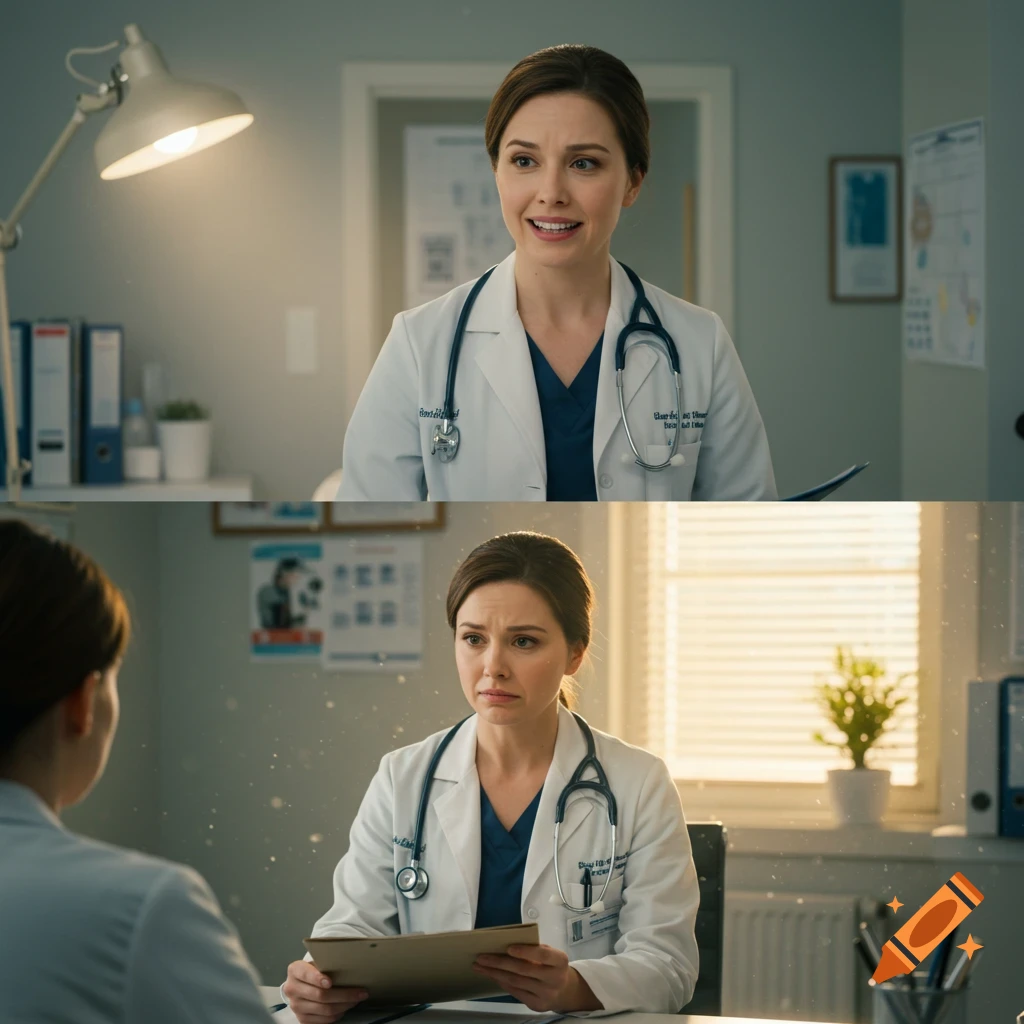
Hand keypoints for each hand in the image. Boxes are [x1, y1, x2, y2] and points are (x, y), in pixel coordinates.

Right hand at [282, 960, 368, 1022]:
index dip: (317, 978)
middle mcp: (292, 989)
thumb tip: (351, 964)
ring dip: (344, 1005)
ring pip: (325, 1009)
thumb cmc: (315, 969)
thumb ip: (327, 962)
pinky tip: (346, 1007)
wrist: (301, 984)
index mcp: (295, 970)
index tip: (330, 982)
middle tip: (361, 992)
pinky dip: (338, 1014)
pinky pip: (323, 1020)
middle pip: (320, 995)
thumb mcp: (317, 961)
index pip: (306, 974)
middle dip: (344, 994)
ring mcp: (296, 1006)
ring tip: (357, 999)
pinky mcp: (302, 1019)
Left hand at [472, 944, 601, 1012]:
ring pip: (516, 982)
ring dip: (495, 973)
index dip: (525, 951)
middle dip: (500, 962)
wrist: (564, 990)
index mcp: (560, 961)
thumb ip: (535, 949)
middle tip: (482, 957)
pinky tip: (493, 975)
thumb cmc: (552, 965)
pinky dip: (502, 982)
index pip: (542, 955)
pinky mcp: (537, 1005)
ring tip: (481, 966)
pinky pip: (516, 992)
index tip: (508, 947)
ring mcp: (546, 994)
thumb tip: (506, 944)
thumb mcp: (550, 953)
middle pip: (523, 970)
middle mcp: (555, 979)